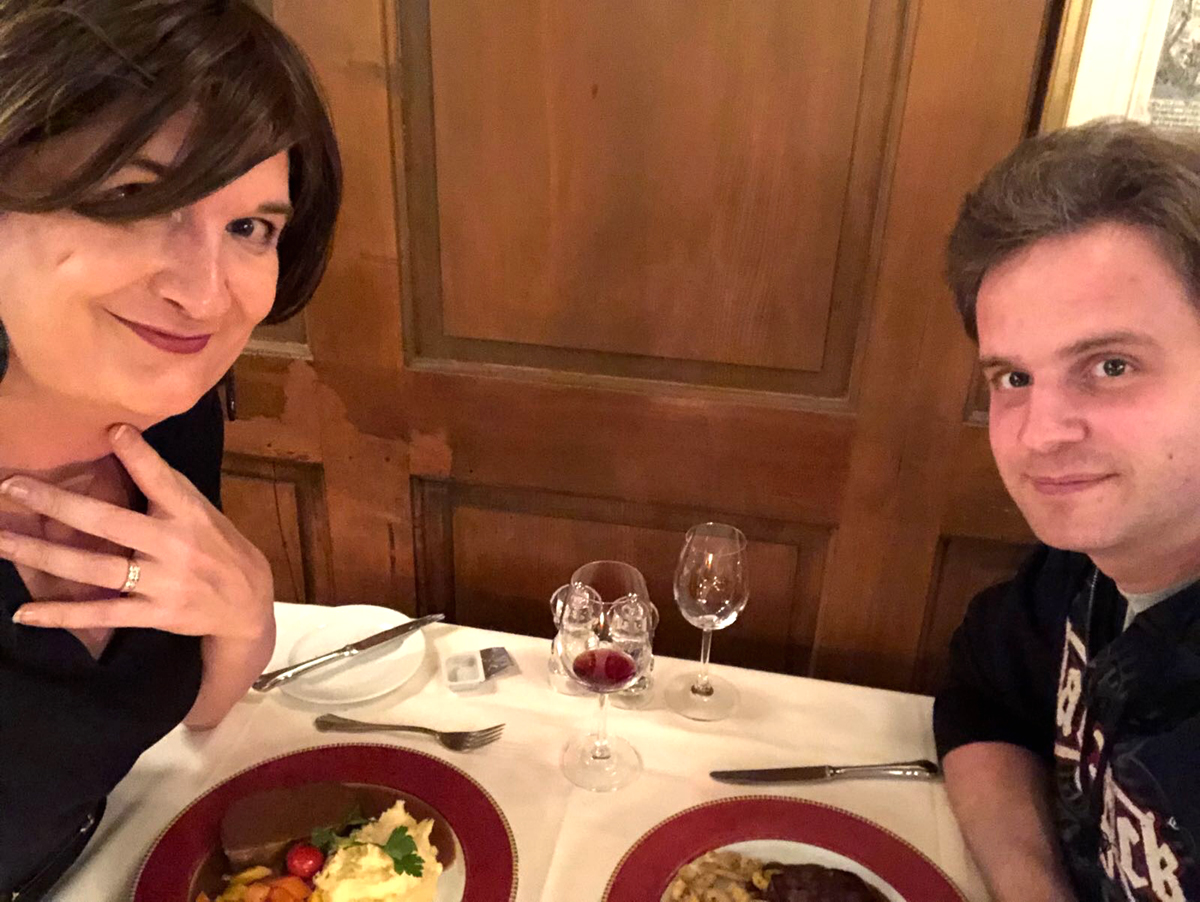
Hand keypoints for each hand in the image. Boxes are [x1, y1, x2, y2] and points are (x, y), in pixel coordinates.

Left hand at [0, 424, 272, 640]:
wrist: (247, 604)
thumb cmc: (217, 546)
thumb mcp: (199, 508)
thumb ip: (160, 480)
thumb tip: (120, 433)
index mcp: (189, 513)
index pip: (161, 479)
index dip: (138, 454)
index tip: (108, 429)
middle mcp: (175, 545)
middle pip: (108, 523)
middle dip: (56, 504)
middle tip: (10, 486)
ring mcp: (163, 582)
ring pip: (94, 568)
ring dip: (43, 555)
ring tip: (1, 541)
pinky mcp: (153, 614)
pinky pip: (101, 614)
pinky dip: (62, 614)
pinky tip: (25, 612)